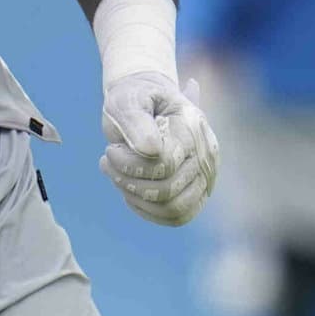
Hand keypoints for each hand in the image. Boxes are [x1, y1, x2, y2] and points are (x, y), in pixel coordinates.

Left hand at [100, 71, 217, 225]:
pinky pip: (176, 217)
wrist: (145, 101)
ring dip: (137, 198)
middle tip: (108, 163)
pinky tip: (129, 192)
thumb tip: (152, 150)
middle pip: (167, 190)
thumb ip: (137, 121)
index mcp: (192, 127)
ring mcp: (205, 176)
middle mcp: (206, 154)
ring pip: (173, 209)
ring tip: (116, 176)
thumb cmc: (134, 98)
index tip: (109, 151)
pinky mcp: (198, 193)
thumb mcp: (127, 99)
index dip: (131, 165)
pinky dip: (148, 210)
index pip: (165, 164)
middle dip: (129, 182)